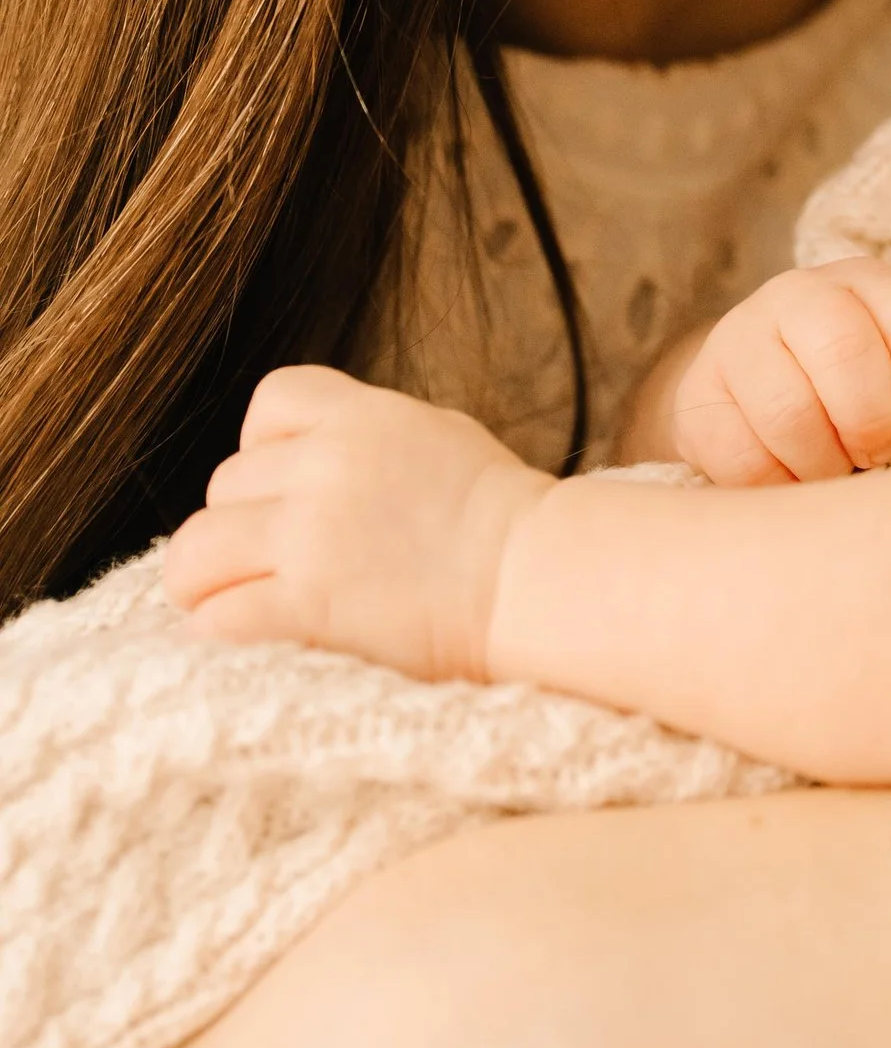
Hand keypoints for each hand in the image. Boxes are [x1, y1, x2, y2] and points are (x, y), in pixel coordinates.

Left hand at [160, 367, 550, 683]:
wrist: (538, 582)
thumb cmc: (503, 524)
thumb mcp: (435, 438)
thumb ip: (364, 440)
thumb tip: (302, 464)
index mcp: (364, 417)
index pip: (271, 403)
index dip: (268, 451)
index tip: (294, 495)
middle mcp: (327, 466)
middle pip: (224, 486)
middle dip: (243, 530)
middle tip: (276, 569)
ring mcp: (312, 534)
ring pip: (195, 551)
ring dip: (211, 584)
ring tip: (246, 608)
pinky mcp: (306, 603)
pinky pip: (215, 617)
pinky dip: (223, 635)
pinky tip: (256, 643)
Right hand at [666, 262, 890, 484]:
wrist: (757, 402)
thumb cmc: (852, 396)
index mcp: (864, 282)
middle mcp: (797, 294)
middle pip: (845, 350)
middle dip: (871, 422)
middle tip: (876, 455)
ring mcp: (739, 339)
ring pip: (789, 410)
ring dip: (824, 462)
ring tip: (835, 470)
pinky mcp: (697, 395)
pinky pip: (741, 456)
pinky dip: (778, 485)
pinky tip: (791, 480)